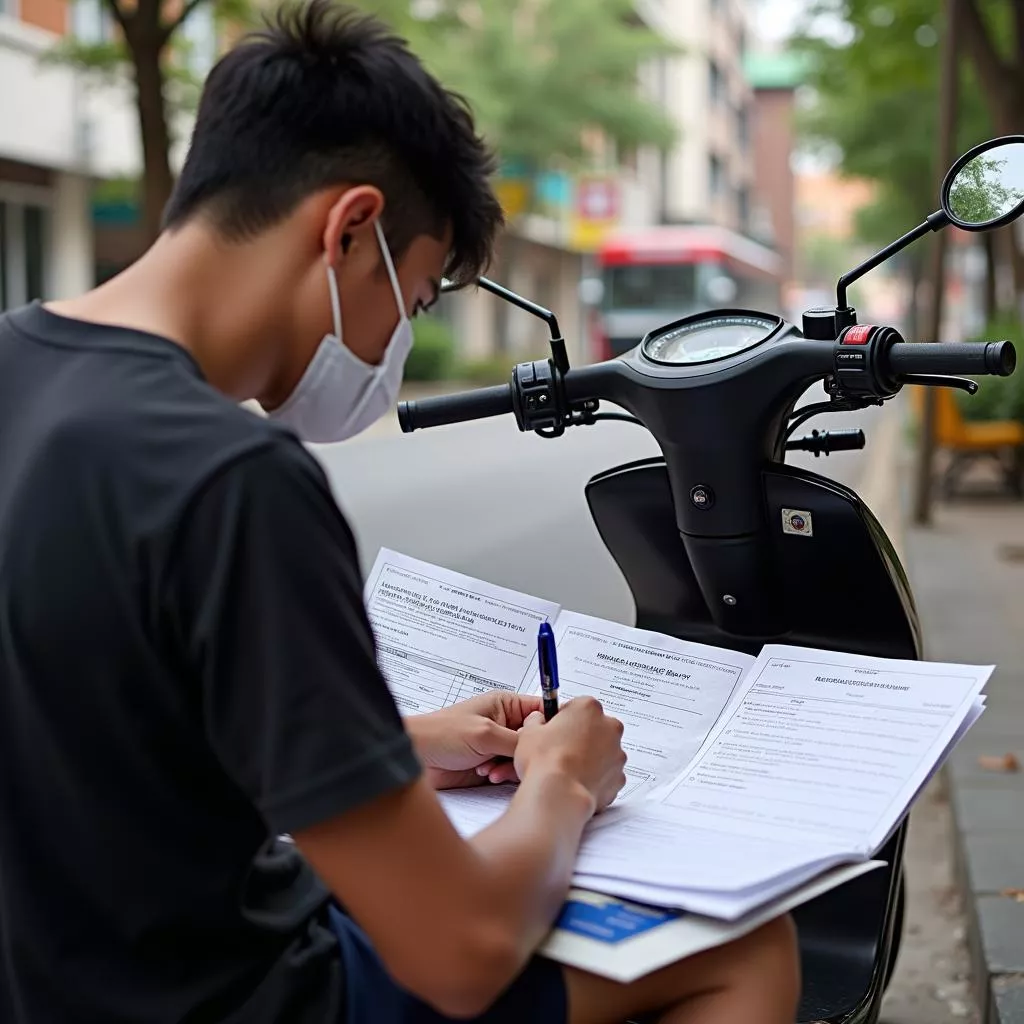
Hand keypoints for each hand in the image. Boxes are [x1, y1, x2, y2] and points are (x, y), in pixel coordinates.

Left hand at [405, 691, 542, 789]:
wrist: (416, 757)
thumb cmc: (442, 734)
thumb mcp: (485, 734)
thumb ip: (517, 740)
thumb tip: (542, 745)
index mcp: (506, 705)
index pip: (541, 710)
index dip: (550, 725)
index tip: (556, 740)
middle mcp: (505, 724)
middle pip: (535, 740)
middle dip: (527, 752)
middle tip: (514, 760)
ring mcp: (499, 746)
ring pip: (524, 759)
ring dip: (512, 767)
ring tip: (491, 770)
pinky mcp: (492, 765)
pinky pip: (510, 773)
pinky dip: (503, 776)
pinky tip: (486, 775)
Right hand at [514, 696, 626, 812]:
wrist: (559, 795)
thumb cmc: (545, 761)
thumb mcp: (529, 732)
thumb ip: (537, 721)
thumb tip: (538, 721)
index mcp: (588, 708)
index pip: (578, 706)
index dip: (564, 719)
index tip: (555, 730)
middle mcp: (609, 727)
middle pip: (595, 727)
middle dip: (581, 736)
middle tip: (561, 750)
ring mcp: (617, 753)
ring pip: (604, 751)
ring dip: (591, 757)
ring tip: (568, 770)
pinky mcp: (619, 778)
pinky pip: (608, 774)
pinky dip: (597, 777)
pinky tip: (578, 783)